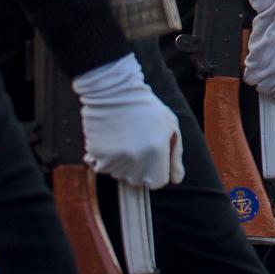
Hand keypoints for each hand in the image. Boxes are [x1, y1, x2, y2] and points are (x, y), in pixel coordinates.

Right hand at [73, 53, 182, 187]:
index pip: (158, 182)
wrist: (114, 91)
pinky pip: (103, 167)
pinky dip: (106, 158)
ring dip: (123, 163)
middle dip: (141, 168)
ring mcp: (115, 158)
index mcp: (156, 153)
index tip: (154, 156)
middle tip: (138, 144)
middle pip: (138, 180)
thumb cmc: (146, 107)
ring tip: (125, 139)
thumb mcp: (170, 126)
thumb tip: (177, 180)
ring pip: (120, 174)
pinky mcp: (97, 155)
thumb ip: (175, 155)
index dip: (157, 170)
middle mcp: (136, 160)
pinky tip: (112, 139)